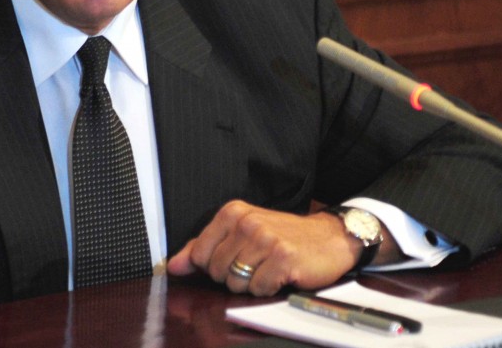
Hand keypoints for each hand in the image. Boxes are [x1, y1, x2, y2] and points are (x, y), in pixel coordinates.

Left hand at [165, 200, 359, 295]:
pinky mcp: (283, 257)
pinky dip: (267, 289)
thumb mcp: (240, 234)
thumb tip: (173, 266)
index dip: (212, 267)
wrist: (329, 238)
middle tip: (255, 264)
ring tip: (267, 269)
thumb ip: (202, 248)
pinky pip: (258, 288)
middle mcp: (246, 222)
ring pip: (235, 282)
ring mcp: (265, 238)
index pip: (199, 254)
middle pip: (216, 271)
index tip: (233, 260)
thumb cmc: (282, 238)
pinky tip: (280, 275)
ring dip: (251, 284)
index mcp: (231, 212)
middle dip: (233, 276)